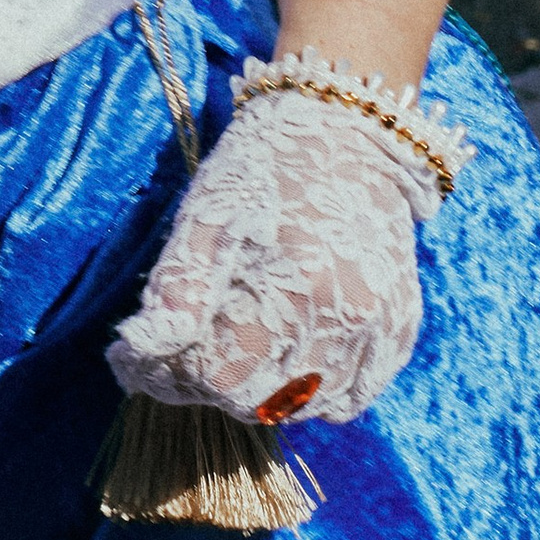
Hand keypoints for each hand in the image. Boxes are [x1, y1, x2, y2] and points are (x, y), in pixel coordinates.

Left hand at [108, 81, 446, 426]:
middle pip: (260, 400)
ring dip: (261, 390)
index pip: (220, 378)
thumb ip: (177, 288)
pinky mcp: (401, 332)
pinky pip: (352, 398)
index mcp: (298, 287)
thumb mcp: (208, 214)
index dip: (173, 374)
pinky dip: (312, 391)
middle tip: (187, 343)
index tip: (147, 353)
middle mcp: (350, 320)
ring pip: (306, 408)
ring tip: (237, 337)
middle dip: (211, 382)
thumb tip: (138, 352)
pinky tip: (286, 350)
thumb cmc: (264, 167)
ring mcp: (384, 330)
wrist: (346, 131)